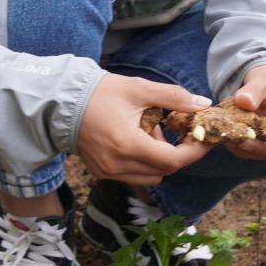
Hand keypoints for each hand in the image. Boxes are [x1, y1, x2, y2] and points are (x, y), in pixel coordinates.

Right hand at [76, 74, 212, 186]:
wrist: (62, 102)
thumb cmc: (101, 93)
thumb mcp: (140, 89)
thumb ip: (174, 97)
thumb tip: (203, 104)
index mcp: (128, 145)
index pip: (173, 161)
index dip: (194, 151)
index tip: (203, 138)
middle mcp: (117, 165)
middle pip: (164, 171)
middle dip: (177, 153)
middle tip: (177, 129)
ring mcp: (108, 172)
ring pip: (150, 177)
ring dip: (159, 159)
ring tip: (151, 131)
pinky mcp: (101, 173)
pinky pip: (133, 175)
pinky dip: (143, 162)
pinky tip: (136, 138)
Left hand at [223, 63, 265, 160]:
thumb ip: (256, 89)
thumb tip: (243, 101)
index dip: (261, 147)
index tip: (242, 140)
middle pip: (265, 151)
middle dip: (245, 146)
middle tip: (225, 136)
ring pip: (252, 150)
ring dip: (236, 143)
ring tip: (220, 132)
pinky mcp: (255, 134)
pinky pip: (243, 141)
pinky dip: (232, 136)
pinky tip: (220, 127)